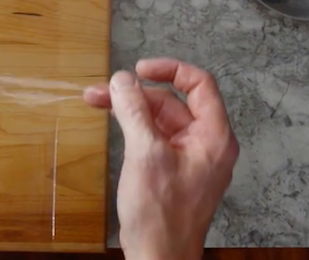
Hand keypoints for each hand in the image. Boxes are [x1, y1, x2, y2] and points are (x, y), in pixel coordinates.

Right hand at [84, 59, 237, 259]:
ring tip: (95, 102)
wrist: (158, 258)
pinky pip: (154, 137)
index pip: (200, 84)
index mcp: (213, 137)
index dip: (170, 70)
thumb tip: (122, 80)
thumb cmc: (161, 215)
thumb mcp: (145, 154)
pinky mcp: (171, 169)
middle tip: (101, 91)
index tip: (139, 69)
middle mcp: (205, 144)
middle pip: (172, 102)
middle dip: (136, 93)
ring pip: (159, 118)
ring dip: (129, 108)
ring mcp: (188, 157)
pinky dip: (132, 126)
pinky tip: (111, 122)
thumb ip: (134, 112)